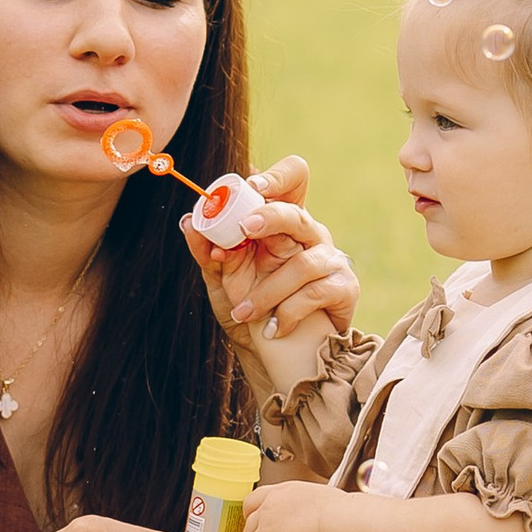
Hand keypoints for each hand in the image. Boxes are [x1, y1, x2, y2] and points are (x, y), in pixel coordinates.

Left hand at [180, 155, 358, 370]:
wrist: (271, 354)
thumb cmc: (250, 309)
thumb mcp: (221, 280)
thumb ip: (208, 252)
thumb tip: (188, 222)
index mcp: (281, 223)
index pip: (292, 180)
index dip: (277, 177)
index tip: (251, 185)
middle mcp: (309, 235)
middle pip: (298, 213)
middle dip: (271, 217)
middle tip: (246, 228)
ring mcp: (330, 260)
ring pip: (303, 264)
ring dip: (266, 291)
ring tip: (244, 310)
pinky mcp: (344, 288)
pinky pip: (316, 293)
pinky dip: (287, 312)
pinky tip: (273, 327)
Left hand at [243, 481, 344, 531]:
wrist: (341, 522)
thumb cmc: (339, 510)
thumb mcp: (313, 496)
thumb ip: (299, 505)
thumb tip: (305, 515)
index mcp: (279, 494)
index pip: (251, 503)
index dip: (250, 517)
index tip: (255, 526)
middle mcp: (269, 510)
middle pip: (249, 530)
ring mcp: (269, 531)